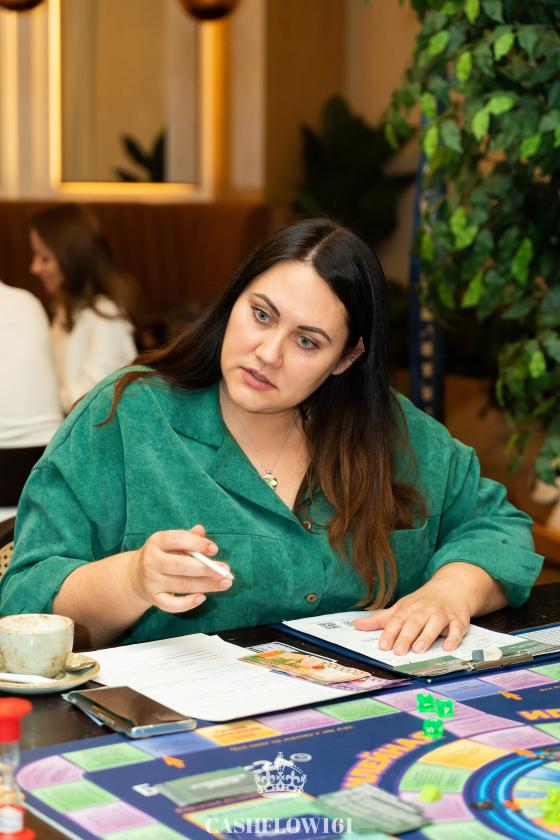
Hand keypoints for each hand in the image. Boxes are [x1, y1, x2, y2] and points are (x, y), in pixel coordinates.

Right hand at [130, 525, 232, 613]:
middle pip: (181, 565)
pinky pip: (172, 605)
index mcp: (156, 542)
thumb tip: (201, 530)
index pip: (178, 540)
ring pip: (182, 585)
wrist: (135, 576)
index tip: (215, 549)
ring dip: (206, 585)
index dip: (197, 544)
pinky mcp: (154, 598)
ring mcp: (152, 581)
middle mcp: (151, 561)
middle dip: (206, 569)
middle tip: (226, 571)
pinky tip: (202, 598)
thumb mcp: (170, 542)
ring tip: (224, 583)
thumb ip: (187, 536)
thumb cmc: (161, 555)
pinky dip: (187, 604)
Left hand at [353, 577, 470, 655]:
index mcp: (409, 608)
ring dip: (427, 636)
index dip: (390, 633)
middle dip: (406, 637)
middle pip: (414, 623)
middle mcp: (425, 610)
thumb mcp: (401, 607)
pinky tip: (448, 647)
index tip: (383, 645)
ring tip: (418, 650)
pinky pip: (457, 629)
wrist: (452, 587)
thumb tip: (357, 625)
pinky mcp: (458, 620)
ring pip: (435, 624)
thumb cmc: (423, 602)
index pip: (397, 620)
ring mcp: (442, 614)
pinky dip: (453, 637)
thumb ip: (381, 619)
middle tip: (399, 652)